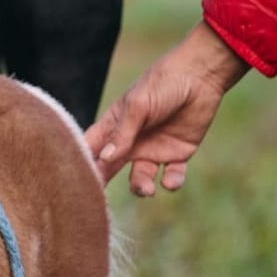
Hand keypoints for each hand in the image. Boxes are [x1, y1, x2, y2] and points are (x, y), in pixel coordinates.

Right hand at [85, 21, 249, 195]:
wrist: (201, 76)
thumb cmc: (162, 84)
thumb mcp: (138, 106)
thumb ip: (122, 134)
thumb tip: (105, 160)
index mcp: (114, 127)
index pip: (92, 149)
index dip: (84, 164)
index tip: (76, 181)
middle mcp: (130, 142)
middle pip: (111, 168)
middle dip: (105, 182)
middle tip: (101, 199)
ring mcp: (154, 150)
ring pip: (141, 178)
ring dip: (140, 186)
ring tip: (147, 189)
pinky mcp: (178, 155)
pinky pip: (172, 176)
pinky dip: (171, 182)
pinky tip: (170, 181)